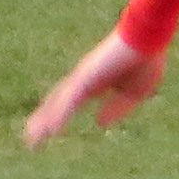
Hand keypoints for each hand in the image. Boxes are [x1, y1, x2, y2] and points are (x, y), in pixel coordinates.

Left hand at [24, 30, 160, 140]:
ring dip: (45, 122)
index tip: (50, 132)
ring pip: (58, 103)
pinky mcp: (86, 75)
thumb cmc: (145, 60)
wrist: (148, 38)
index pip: (70, 103)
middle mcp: (83, 79)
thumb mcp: (134, 93)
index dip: (59, 117)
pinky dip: (60, 115)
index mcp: (95, 83)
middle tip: (30, 140)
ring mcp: (83, 77)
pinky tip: (53, 130)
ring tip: (32, 140)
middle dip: (43, 121)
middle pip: (57, 103)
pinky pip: (70, 99)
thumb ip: (117, 108)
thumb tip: (99, 123)